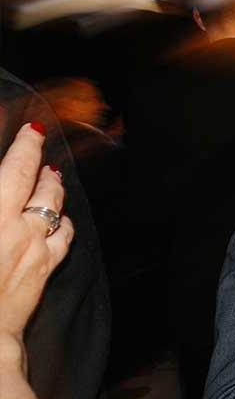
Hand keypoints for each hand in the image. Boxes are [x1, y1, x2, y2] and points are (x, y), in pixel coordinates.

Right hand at [0, 123, 73, 348]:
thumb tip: (6, 198)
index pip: (14, 167)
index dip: (25, 145)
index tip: (31, 129)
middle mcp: (17, 224)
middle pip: (37, 181)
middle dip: (38, 157)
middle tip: (38, 141)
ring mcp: (35, 246)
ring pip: (55, 206)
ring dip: (53, 187)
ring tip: (52, 175)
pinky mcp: (44, 269)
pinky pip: (64, 237)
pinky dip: (64, 221)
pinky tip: (63, 219)